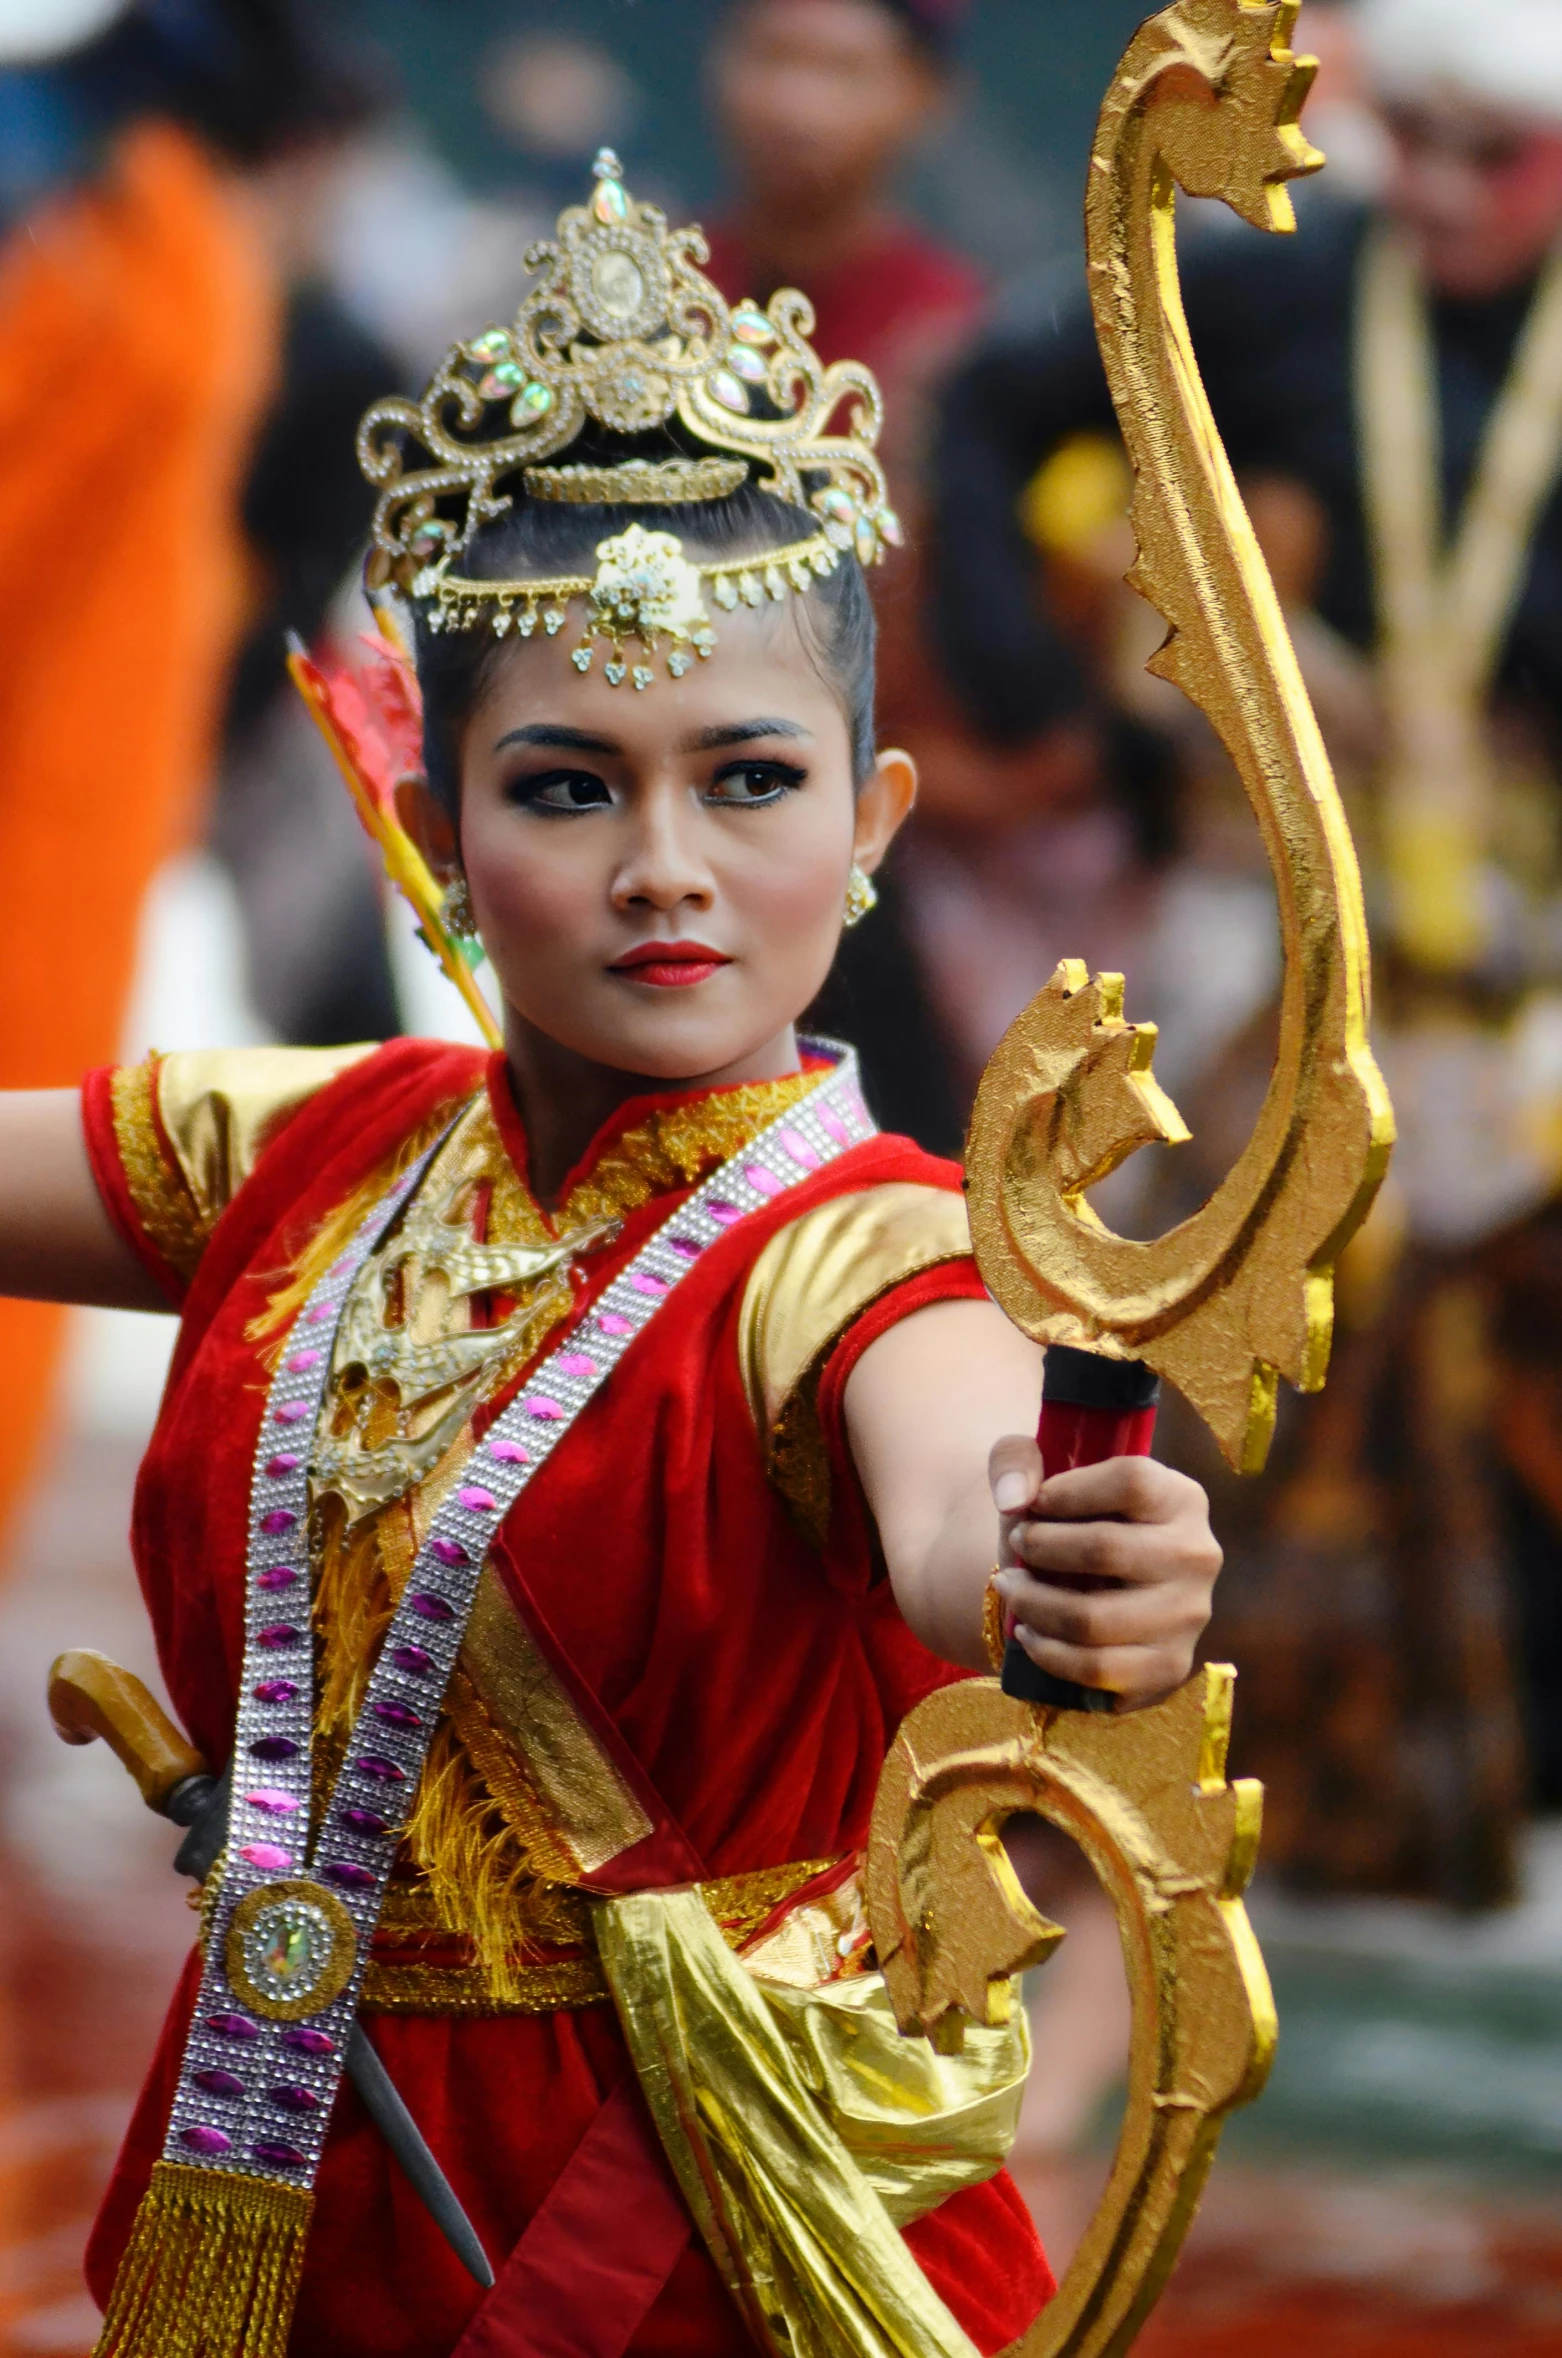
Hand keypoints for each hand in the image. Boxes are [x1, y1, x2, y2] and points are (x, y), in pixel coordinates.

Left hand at [988, 1440, 1220, 1710]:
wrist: (1098, 1588)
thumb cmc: (1072, 1522)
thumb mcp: (1043, 1475)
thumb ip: (1015, 1462)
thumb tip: (1014, 1501)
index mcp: (1182, 1497)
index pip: (1131, 1481)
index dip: (1069, 1490)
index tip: (1034, 1504)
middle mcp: (1197, 1555)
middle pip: (1105, 1548)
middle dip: (1041, 1547)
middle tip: (1014, 1545)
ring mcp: (1188, 1616)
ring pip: (1092, 1618)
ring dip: (1033, 1605)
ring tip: (1010, 1588)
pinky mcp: (1168, 1665)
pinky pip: (1097, 1668)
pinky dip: (1049, 1654)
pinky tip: (1029, 1633)